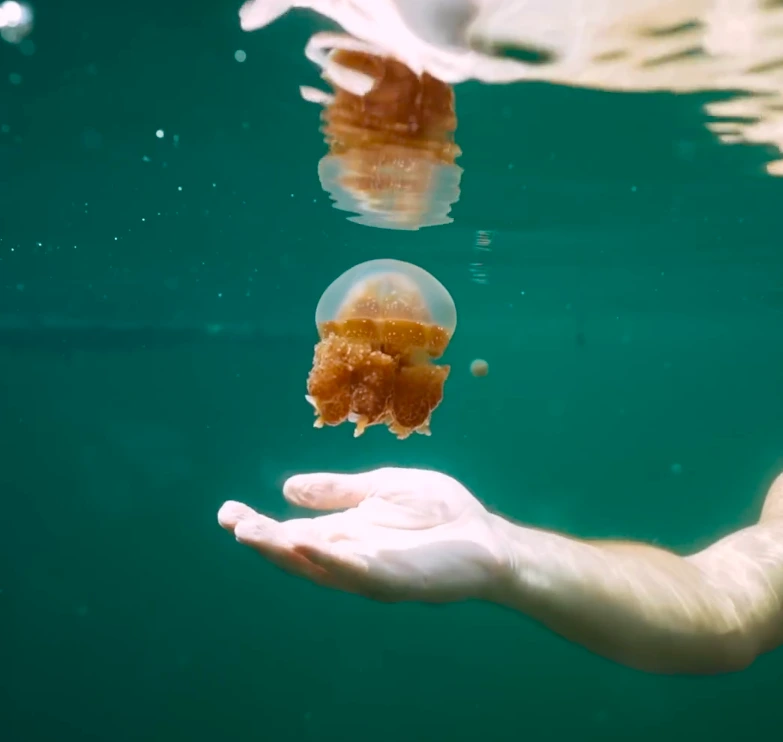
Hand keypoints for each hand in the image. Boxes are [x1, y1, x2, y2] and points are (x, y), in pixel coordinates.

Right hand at [218, 467, 508, 603]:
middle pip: (295, 550)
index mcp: (344, 532)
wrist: (484, 536)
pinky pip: (355, 570)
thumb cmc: (438, 512)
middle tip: (230, 520)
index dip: (259, 522)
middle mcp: (349, 555)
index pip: (292, 529)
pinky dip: (329, 557)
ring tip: (250, 532)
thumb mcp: (379, 488)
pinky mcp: (393, 577)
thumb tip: (287, 487)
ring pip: (316, 564)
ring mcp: (369, 569)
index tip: (227, 511)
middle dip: (261, 537)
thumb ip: (337, 491)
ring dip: (283, 549)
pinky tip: (305, 543)